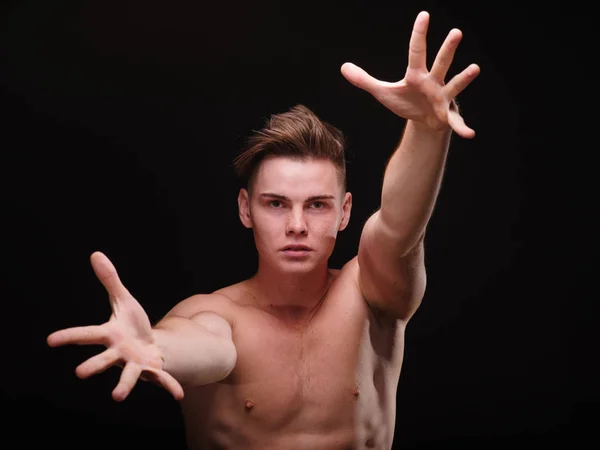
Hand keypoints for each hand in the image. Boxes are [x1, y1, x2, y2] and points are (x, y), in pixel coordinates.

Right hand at [47, 252, 183, 400]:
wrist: (149, 346)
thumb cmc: (132, 325)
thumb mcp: (124, 300)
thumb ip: (111, 281)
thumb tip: (96, 254)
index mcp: (110, 335)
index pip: (88, 334)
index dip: (69, 336)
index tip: (50, 340)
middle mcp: (119, 353)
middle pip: (104, 359)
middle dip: (93, 365)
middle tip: (80, 373)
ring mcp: (135, 364)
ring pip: (128, 375)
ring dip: (123, 385)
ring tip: (117, 396)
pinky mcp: (152, 371)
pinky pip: (162, 379)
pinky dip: (170, 387)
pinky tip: (178, 395)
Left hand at [341, 11, 479, 137]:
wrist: (423, 120)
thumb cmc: (407, 102)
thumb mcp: (383, 93)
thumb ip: (364, 80)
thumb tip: (343, 67)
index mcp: (416, 75)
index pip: (417, 51)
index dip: (419, 34)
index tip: (424, 15)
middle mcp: (433, 82)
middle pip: (441, 62)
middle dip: (447, 48)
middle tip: (456, 32)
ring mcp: (443, 97)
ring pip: (454, 85)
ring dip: (463, 78)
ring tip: (474, 68)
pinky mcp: (446, 115)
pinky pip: (455, 121)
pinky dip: (462, 127)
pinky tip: (470, 133)